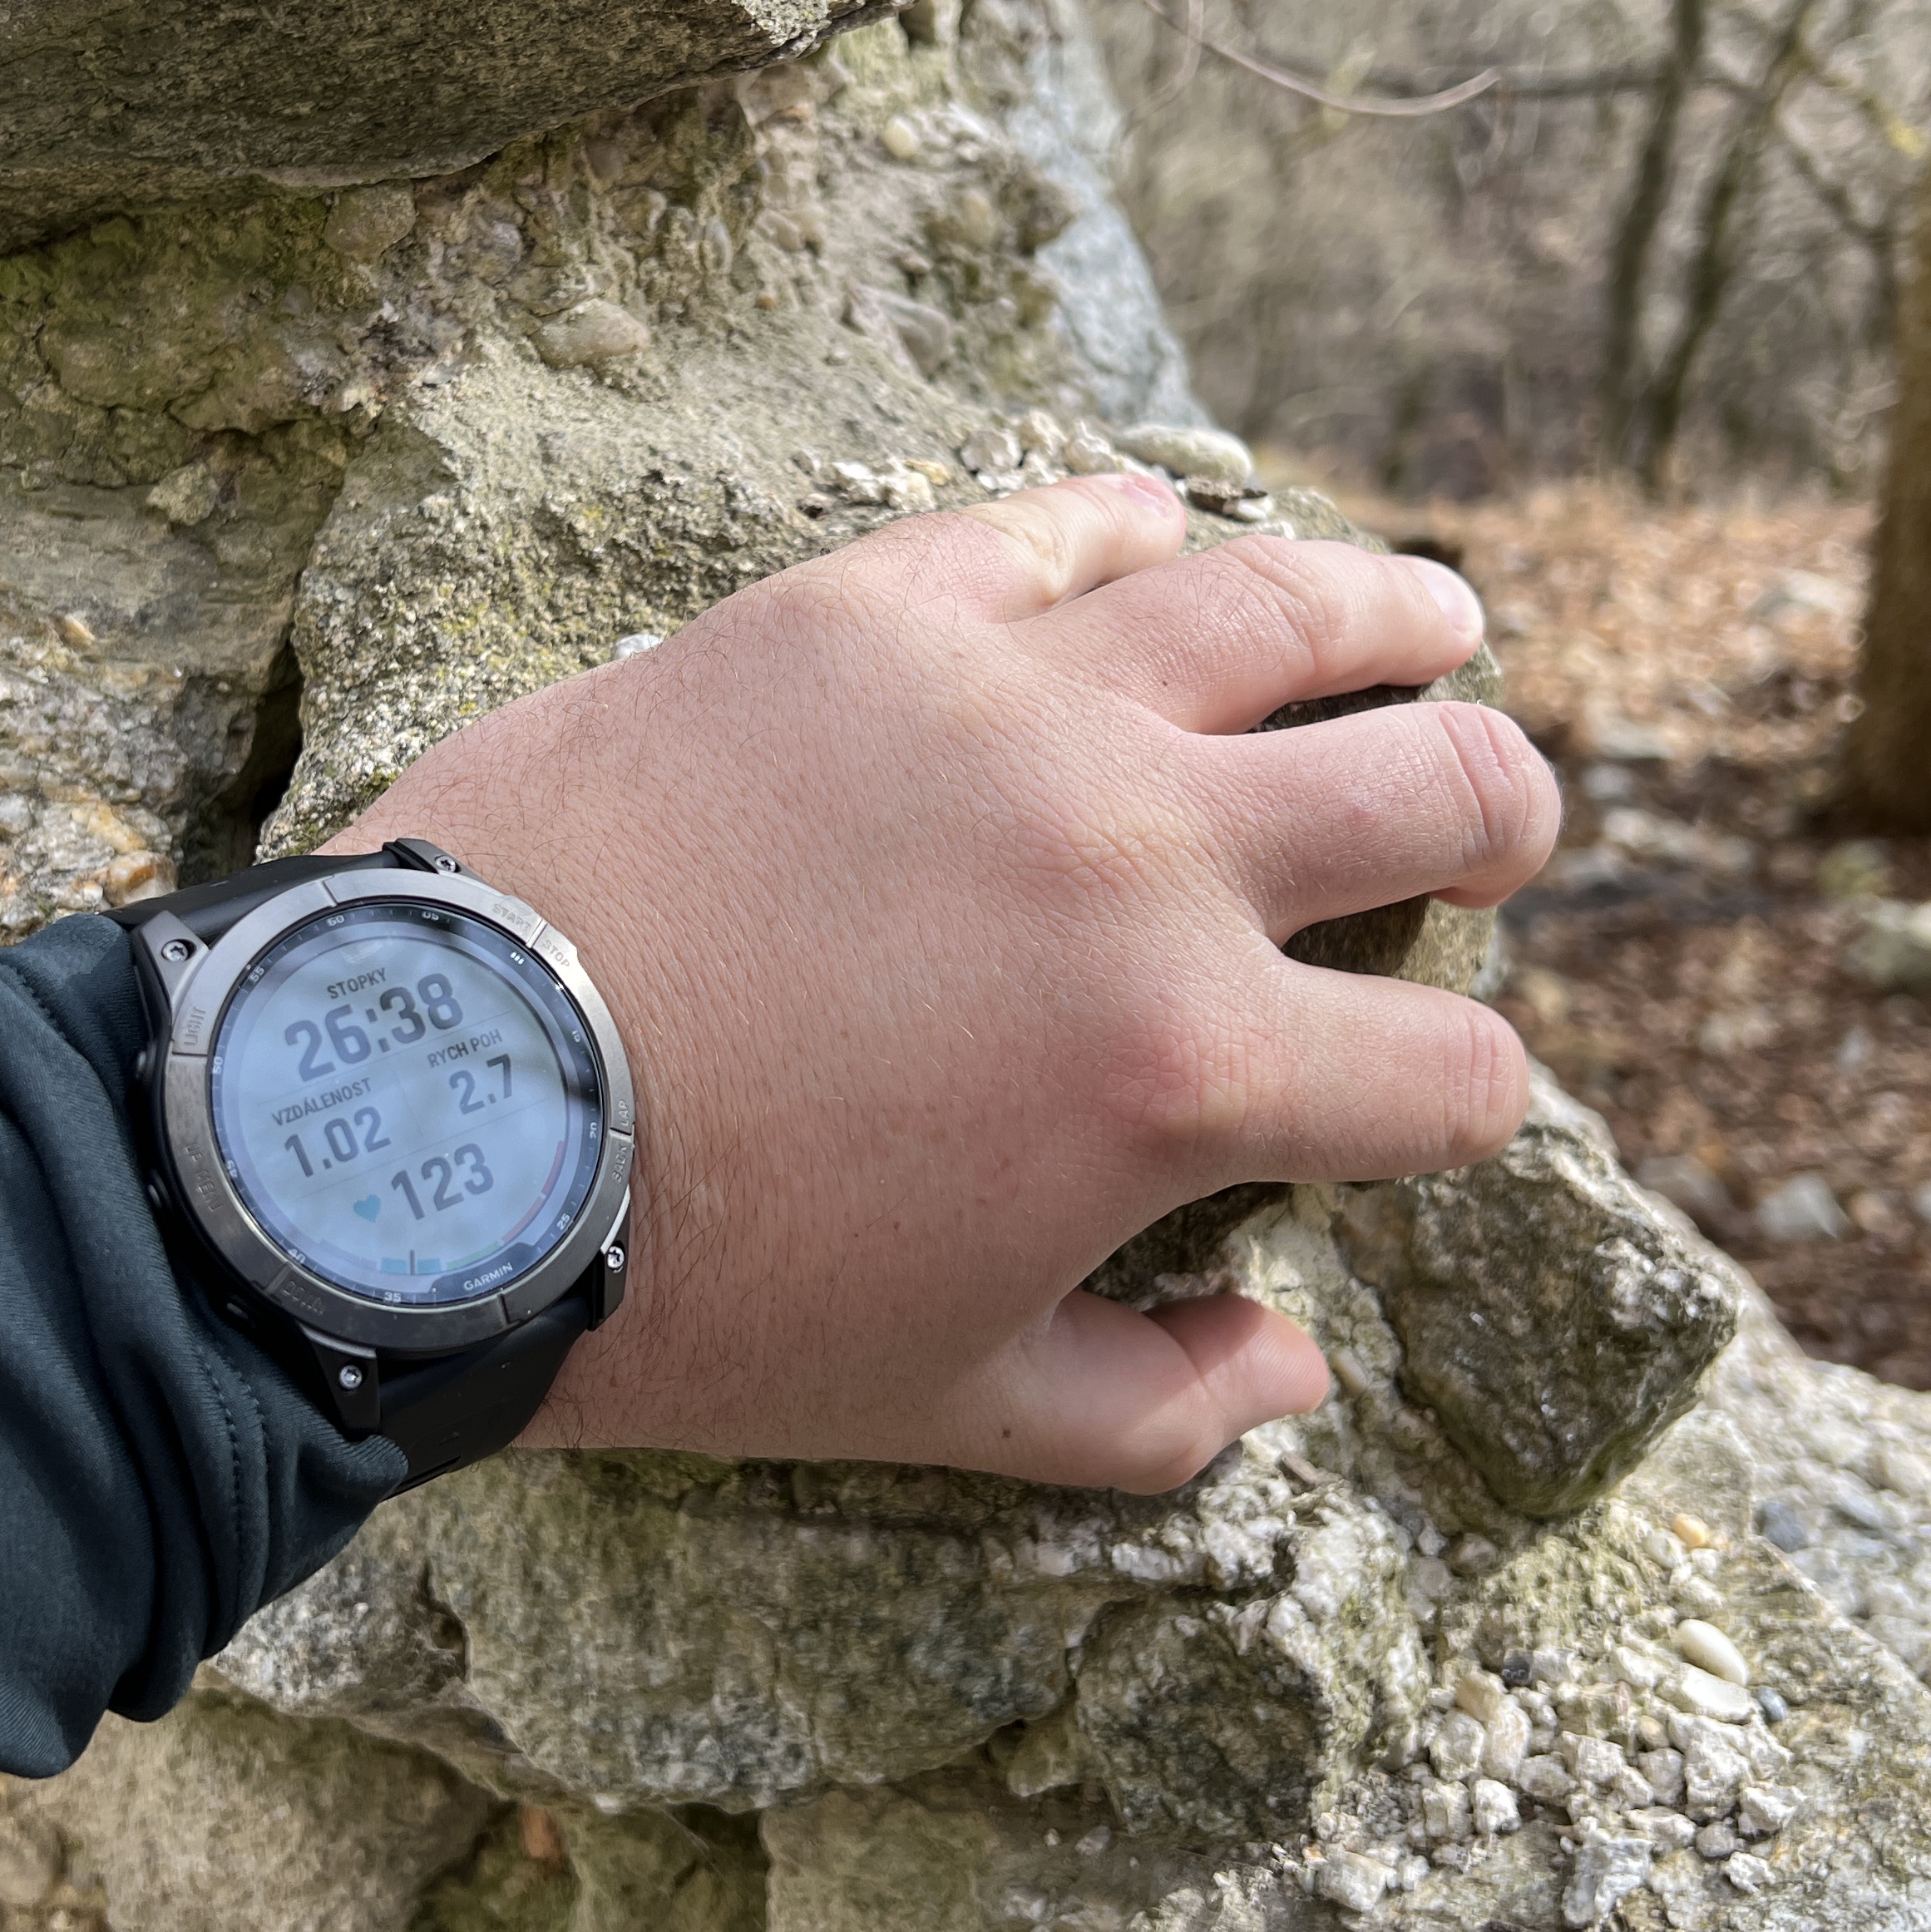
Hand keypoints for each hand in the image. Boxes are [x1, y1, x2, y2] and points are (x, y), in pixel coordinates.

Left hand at [349, 474, 1556, 1491]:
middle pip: (1441, 786)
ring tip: (1436, 615)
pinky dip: (1138, 531)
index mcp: (1185, 1069)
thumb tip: (1297, 1367)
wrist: (427, 1113)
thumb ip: (1157, 1405)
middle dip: (1503, 819)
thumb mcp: (944, 1400)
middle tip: (1494, 828)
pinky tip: (1168, 537)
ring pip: (1289, 603)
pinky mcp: (870, 610)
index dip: (1472, 1102)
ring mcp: (1012, 706)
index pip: (1451, 1074)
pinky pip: (1059, 526)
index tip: (1432, 1098)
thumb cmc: (689, 1282)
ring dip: (1397, 615)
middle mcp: (1143, 857)